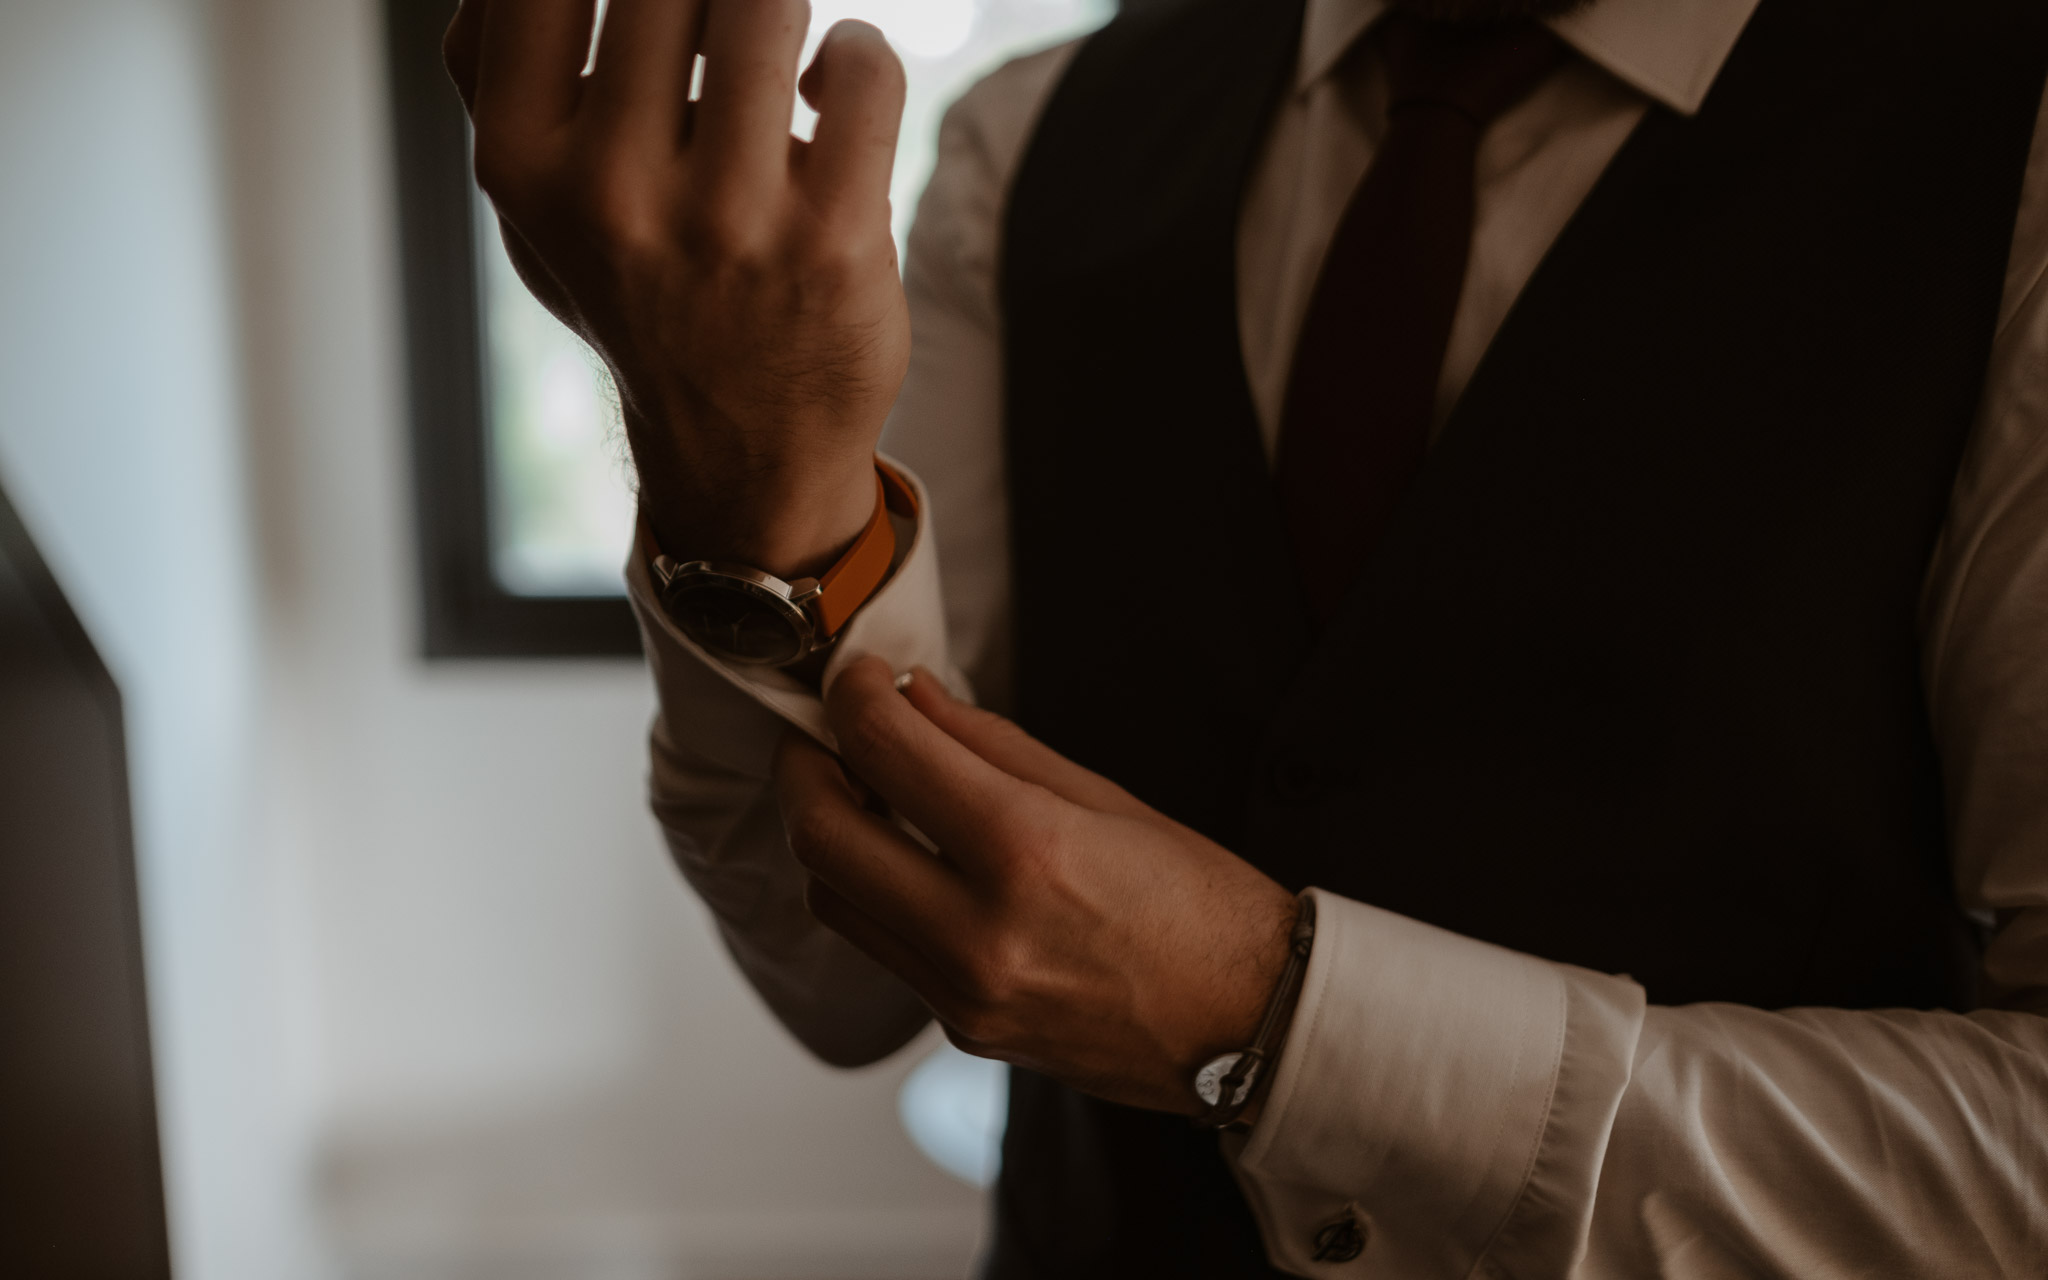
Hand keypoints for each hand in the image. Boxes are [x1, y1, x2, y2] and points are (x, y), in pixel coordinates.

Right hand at [444, 0, 908, 576]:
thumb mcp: (529, 202)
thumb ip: (491, 67)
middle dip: (707, 1)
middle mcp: (610, 193)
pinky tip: (828, 91)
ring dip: (779, 13)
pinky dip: (857, 56)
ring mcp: (726, 221)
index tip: (653, 18)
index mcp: (520, 164)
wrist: (738, 445)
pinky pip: (863, 66)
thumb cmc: (635, 288)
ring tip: (775, 53)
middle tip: (720, 36)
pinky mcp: (833, 238)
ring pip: (764, 4)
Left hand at [774, 658, 1300, 1114]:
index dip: (854, 696)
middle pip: (822, 836)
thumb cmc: (1203, 904)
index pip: (887, 752)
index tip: (857, 676)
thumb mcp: (1106, 798)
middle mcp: (980, 931)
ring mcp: (964, 992)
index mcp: (1026, 850)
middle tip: (823, 731)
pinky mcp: (962, 1029)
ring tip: (862, 794)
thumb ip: (992, 746)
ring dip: (830, 837)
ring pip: (834, 899)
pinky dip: (877, 894)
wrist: (1255, 1025)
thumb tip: (914, 698)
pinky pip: (884, 949)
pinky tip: (912, 861)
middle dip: (804, 767)